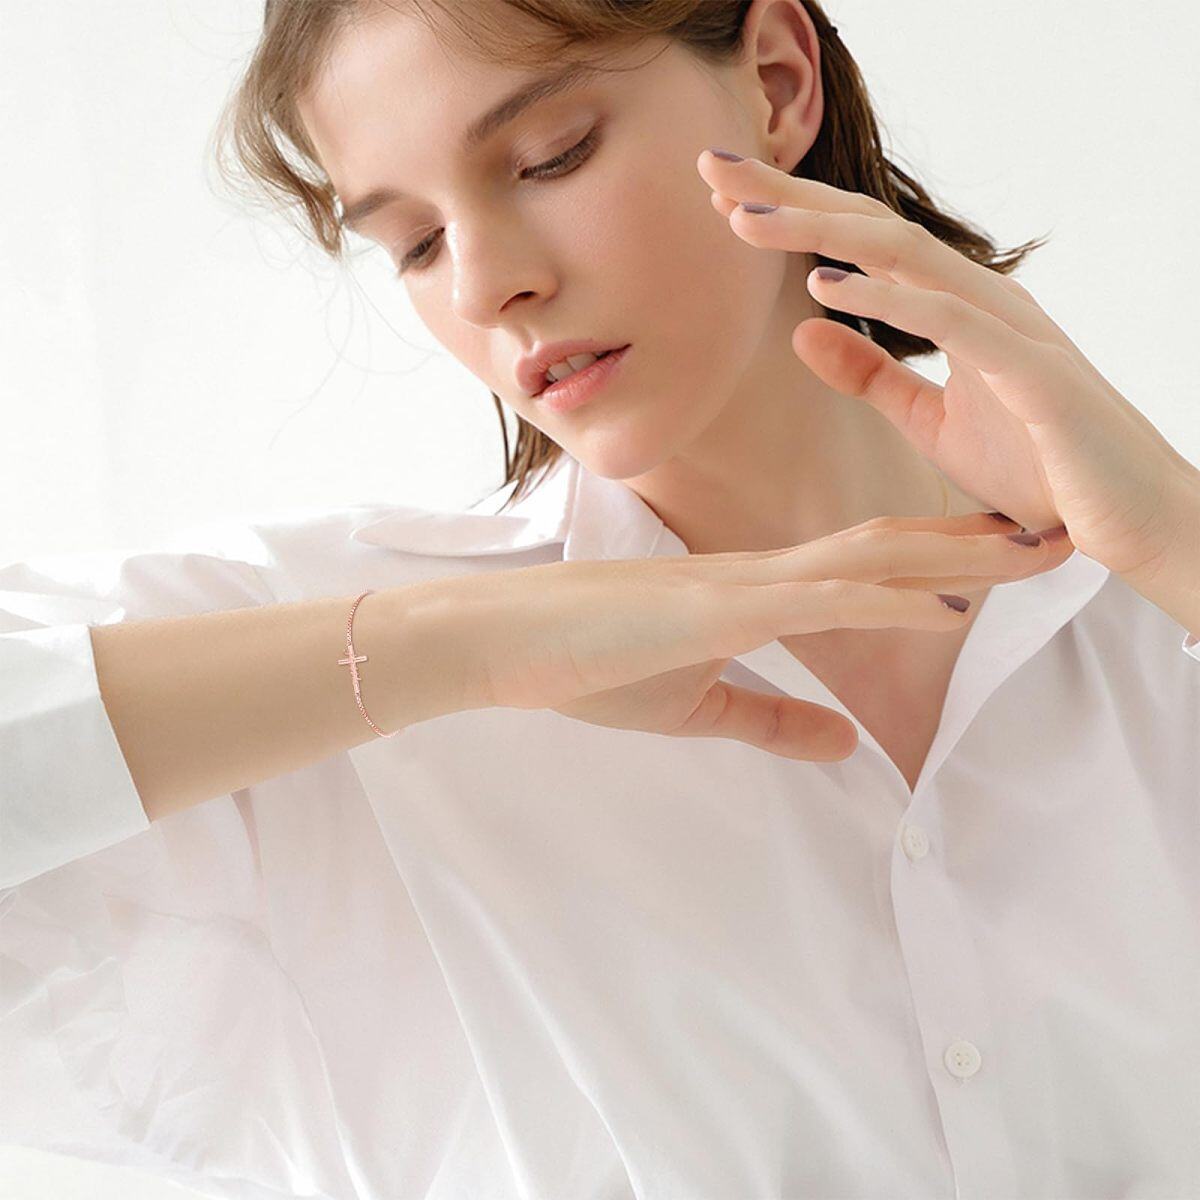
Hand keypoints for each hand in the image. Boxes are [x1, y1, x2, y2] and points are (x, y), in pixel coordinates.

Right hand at [455, 511, 1069, 761]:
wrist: (505, 641)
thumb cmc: (586, 664)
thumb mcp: (697, 706)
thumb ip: (772, 719)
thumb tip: (845, 740)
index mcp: (754, 591)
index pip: (865, 566)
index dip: (938, 559)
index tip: (1002, 559)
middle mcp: (760, 573)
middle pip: (887, 546)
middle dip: (974, 543)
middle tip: (1051, 535)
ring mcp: (742, 584)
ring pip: (870, 557)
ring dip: (957, 554)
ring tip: (1033, 548)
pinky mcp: (718, 607)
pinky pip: (820, 597)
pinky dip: (890, 596)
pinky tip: (946, 602)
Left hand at [696, 148, 1199, 589]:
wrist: (1121, 521)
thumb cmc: (1035, 468)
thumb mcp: (929, 419)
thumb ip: (870, 374)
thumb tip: (802, 330)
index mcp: (955, 308)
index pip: (863, 246)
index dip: (794, 218)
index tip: (723, 201)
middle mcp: (980, 300)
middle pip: (872, 229)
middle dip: (790, 197)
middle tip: (713, 170)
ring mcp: (1009, 328)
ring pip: (905, 256)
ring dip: (821, 231)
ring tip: (746, 217)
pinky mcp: (1032, 371)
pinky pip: (953, 320)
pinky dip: (890, 297)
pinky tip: (826, 285)